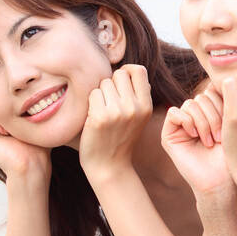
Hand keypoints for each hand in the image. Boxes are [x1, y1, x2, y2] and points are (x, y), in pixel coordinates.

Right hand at [0, 92, 50, 179]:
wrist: (33, 164)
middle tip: (13, 121)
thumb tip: (8, 89)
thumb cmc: (36, 143)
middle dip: (0, 103)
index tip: (12, 103)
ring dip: (1, 112)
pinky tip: (5, 132)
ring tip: (10, 129)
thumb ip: (18, 104)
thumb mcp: (28, 117)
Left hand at [79, 64, 152, 180]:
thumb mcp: (138, 117)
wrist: (108, 165)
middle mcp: (134, 107)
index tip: (120, 81)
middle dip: (111, 83)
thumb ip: (137, 95)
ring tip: (102, 111)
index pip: (138, 70)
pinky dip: (90, 103)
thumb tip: (129, 71)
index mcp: (146, 106)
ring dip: (99, 94)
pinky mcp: (99, 117)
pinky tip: (93, 117)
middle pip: (119, 74)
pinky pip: (92, 94)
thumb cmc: (120, 137)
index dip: (127, 70)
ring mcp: (117, 112)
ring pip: (103, 83)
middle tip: (109, 101)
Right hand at [161, 87, 235, 199]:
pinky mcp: (169, 135)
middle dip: (214, 115)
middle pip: (202, 96)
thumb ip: (227, 102)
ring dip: (203, 122)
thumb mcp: (233, 124)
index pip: (214, 92)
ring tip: (211, 141)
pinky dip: (187, 121)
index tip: (232, 123)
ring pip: (191, 104)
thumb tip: (222, 80)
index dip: (223, 104)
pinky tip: (195, 136)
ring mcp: (182, 125)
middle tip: (220, 136)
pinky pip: (175, 112)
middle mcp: (196, 117)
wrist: (221, 181)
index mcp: (211, 113)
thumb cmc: (231, 156)